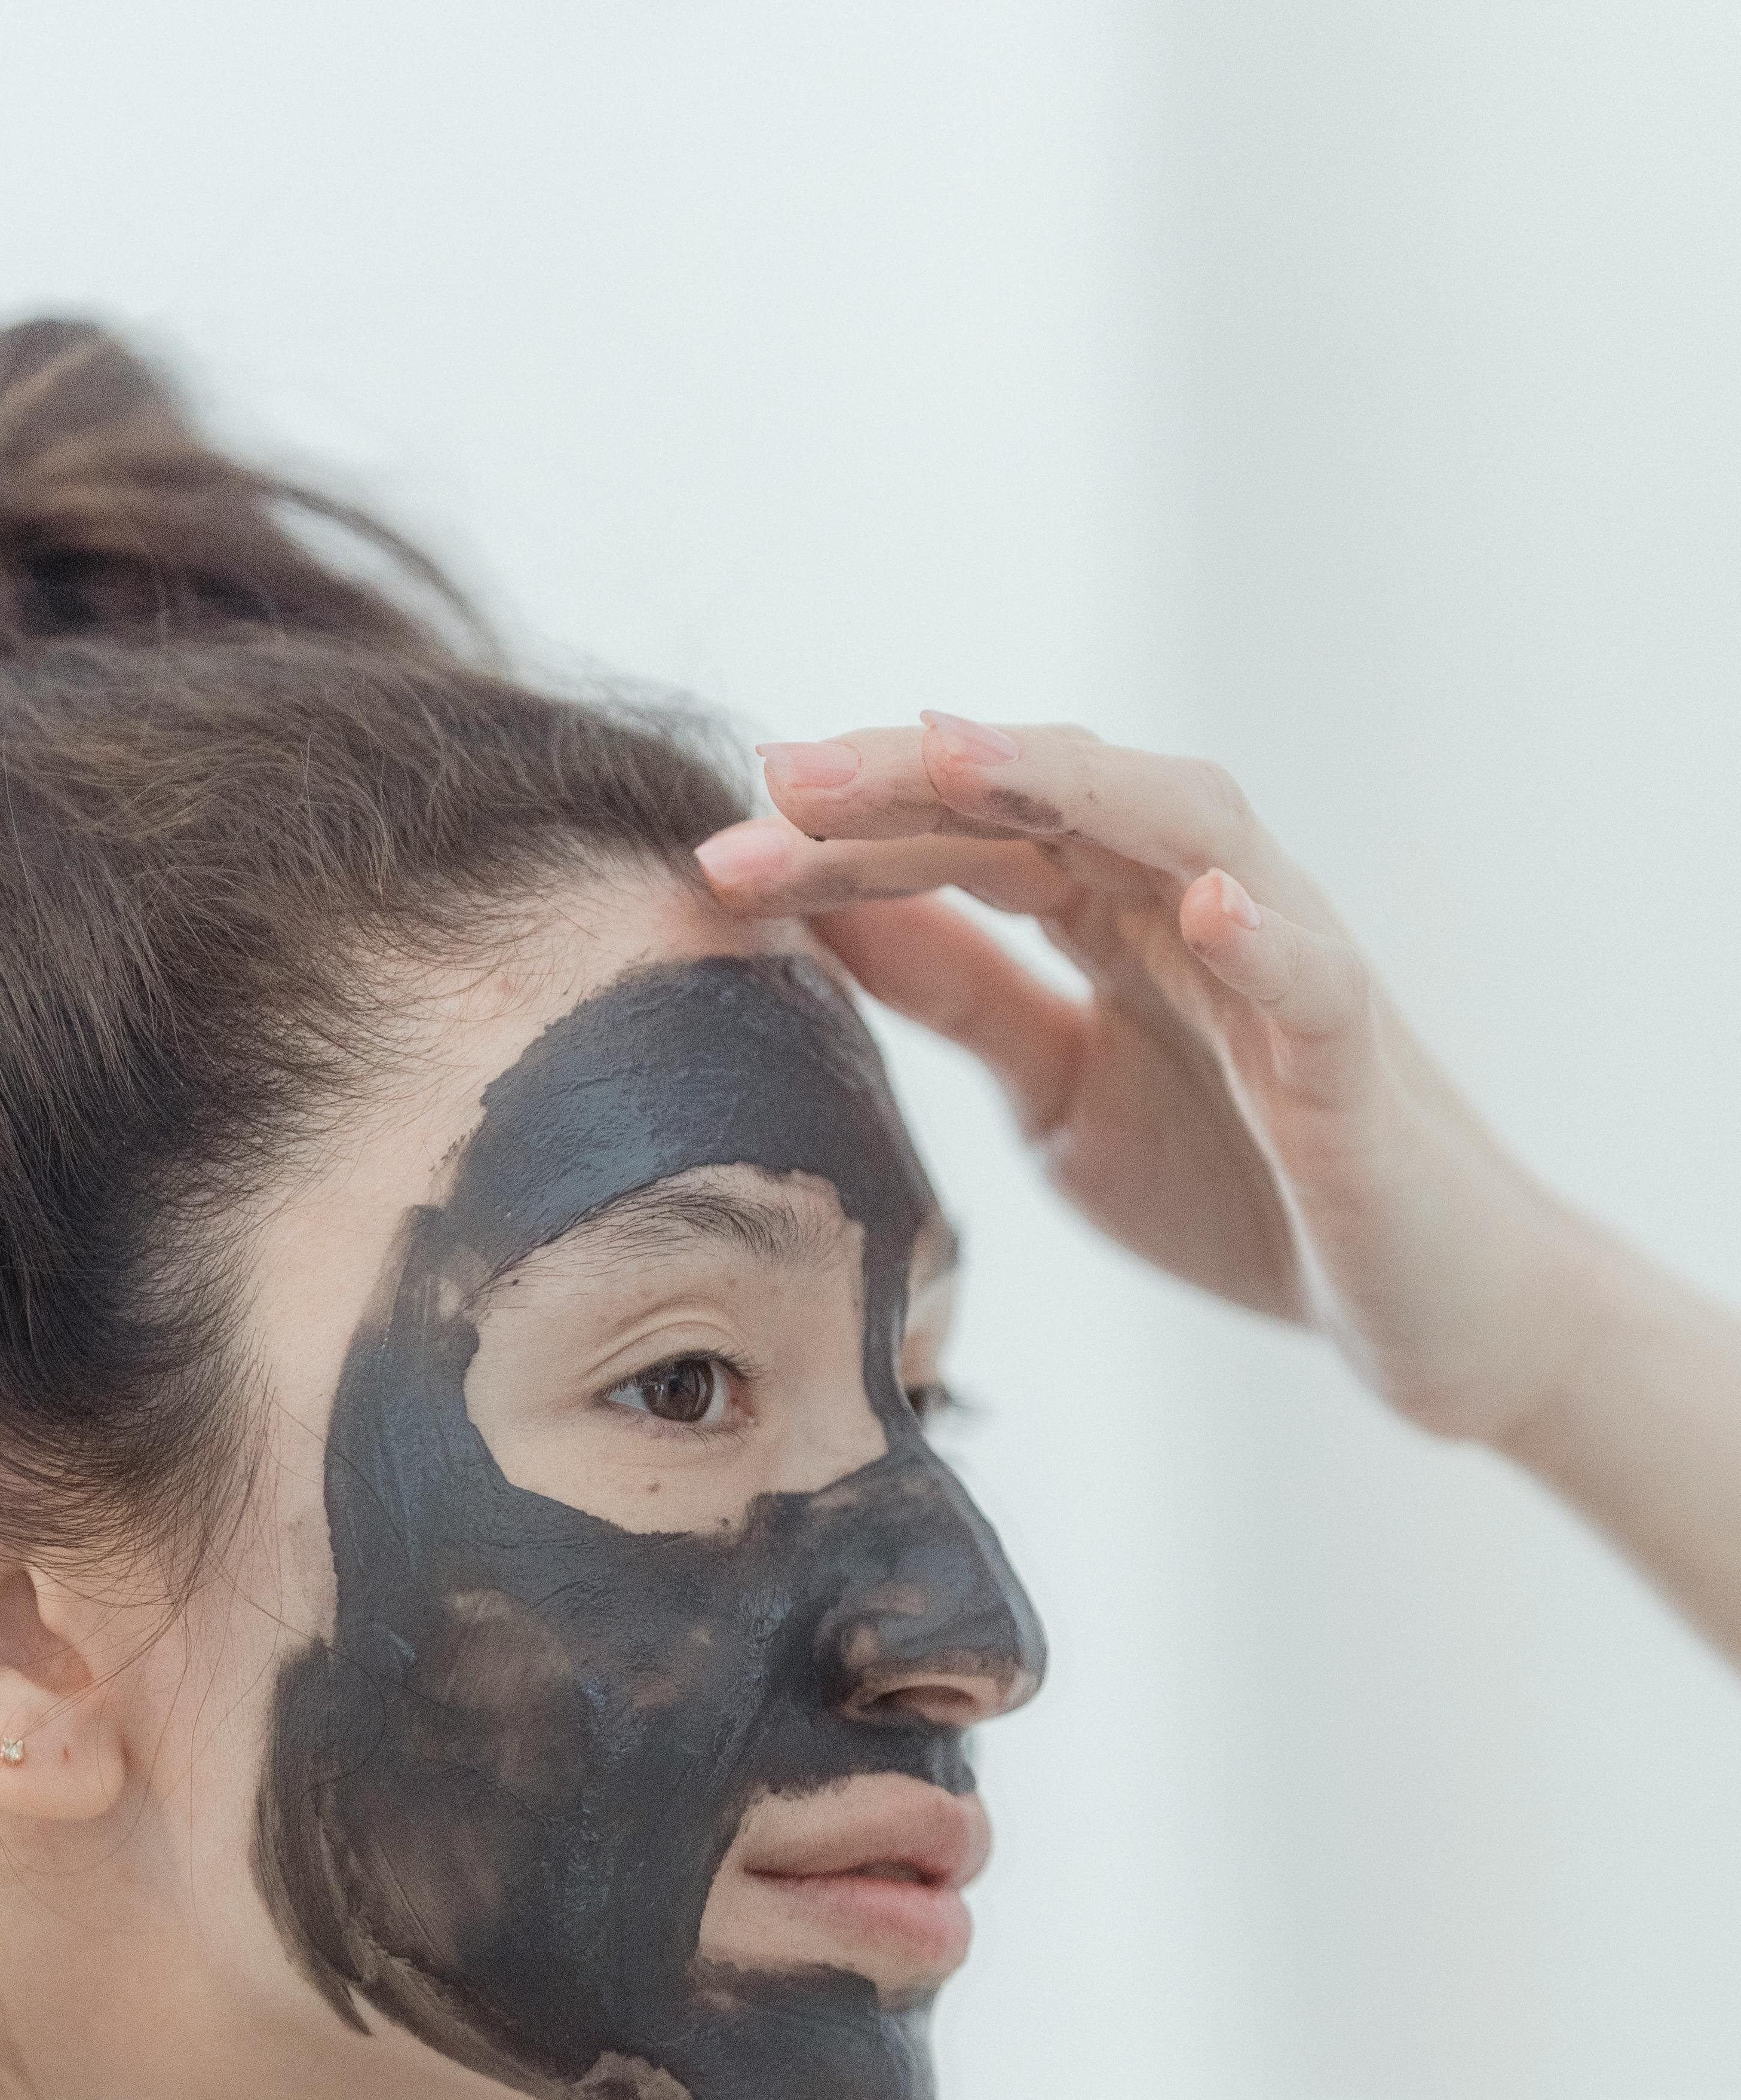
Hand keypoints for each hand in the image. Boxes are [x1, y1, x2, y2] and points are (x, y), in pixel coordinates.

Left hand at [696, 715, 1594, 1450]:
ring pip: (1182, 829)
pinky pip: (1312, 976)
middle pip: (1051, 798)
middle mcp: (1200, 903)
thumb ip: (964, 998)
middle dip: (914, 780)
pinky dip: (1263, 932)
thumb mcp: (1059, 1092)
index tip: (717, 855)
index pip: (969, 841)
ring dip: (1070, 785)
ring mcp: (1286, 965)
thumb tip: (824, 916)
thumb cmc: (1245, 1190)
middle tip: (779, 776)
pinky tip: (1200, 901)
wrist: (1419, 1308)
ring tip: (954, 754)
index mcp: (1117, 916)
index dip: (844, 840)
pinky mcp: (1355, 1058)